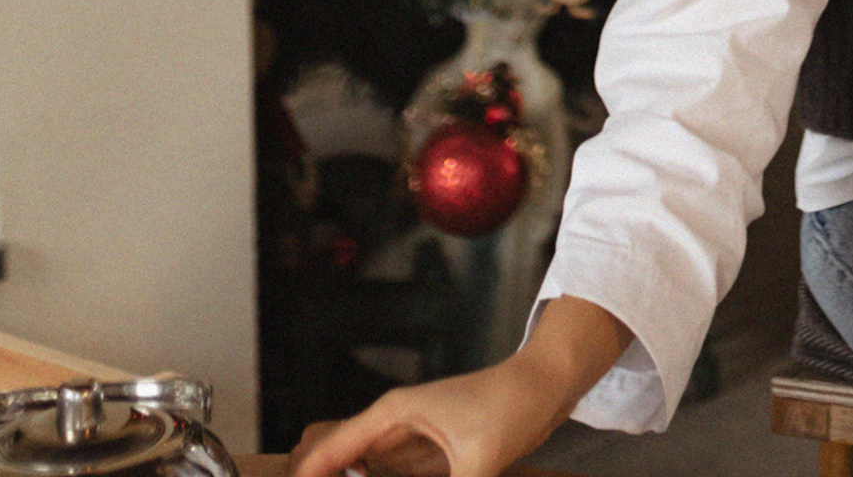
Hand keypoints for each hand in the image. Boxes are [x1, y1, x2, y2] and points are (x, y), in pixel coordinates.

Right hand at [287, 300, 622, 476]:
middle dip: (314, 473)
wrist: (548, 385)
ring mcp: (407, 442)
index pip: (327, 450)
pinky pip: (385, 476)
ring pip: (357, 471)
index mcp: (392, 415)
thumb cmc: (513, 404)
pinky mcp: (425, 458)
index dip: (304, 476)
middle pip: (333, 455)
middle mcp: (392, 427)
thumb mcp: (477, 462)